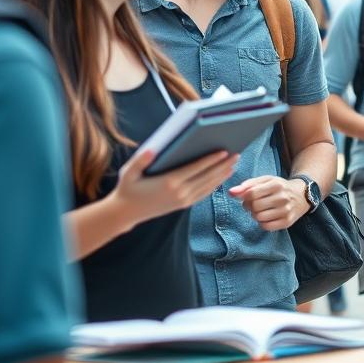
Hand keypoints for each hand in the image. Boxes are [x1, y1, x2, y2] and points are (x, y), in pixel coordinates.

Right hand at [112, 149, 236, 224]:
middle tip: (236, 154)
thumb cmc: (128, 189)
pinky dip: (214, 185)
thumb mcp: (129, 172)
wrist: (126, 212)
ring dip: (222, 175)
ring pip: (208, 186)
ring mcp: (183, 200)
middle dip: (223, 165)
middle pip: (207, 177)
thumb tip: (152, 149)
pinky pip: (203, 193)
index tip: (223, 151)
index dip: (211, 160)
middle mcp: (180, 192)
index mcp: (169, 182)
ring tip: (234, 164)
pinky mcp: (184, 204)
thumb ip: (141, 159)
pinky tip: (222, 177)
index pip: (196, 169)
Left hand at [229, 175, 312, 230]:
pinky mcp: (287, 222)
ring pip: (259, 217)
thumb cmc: (279, 187)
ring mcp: (286, 211)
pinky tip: (266, 217)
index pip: (251, 194)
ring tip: (261, 210)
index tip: (247, 197)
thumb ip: (247, 185)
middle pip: (254, 206)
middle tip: (254, 204)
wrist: (301, 195)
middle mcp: (282, 198)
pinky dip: (262, 223)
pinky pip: (266, 227)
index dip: (244, 197)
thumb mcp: (265, 181)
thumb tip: (231, 192)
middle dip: (249, 206)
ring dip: (255, 215)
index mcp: (276, 184)